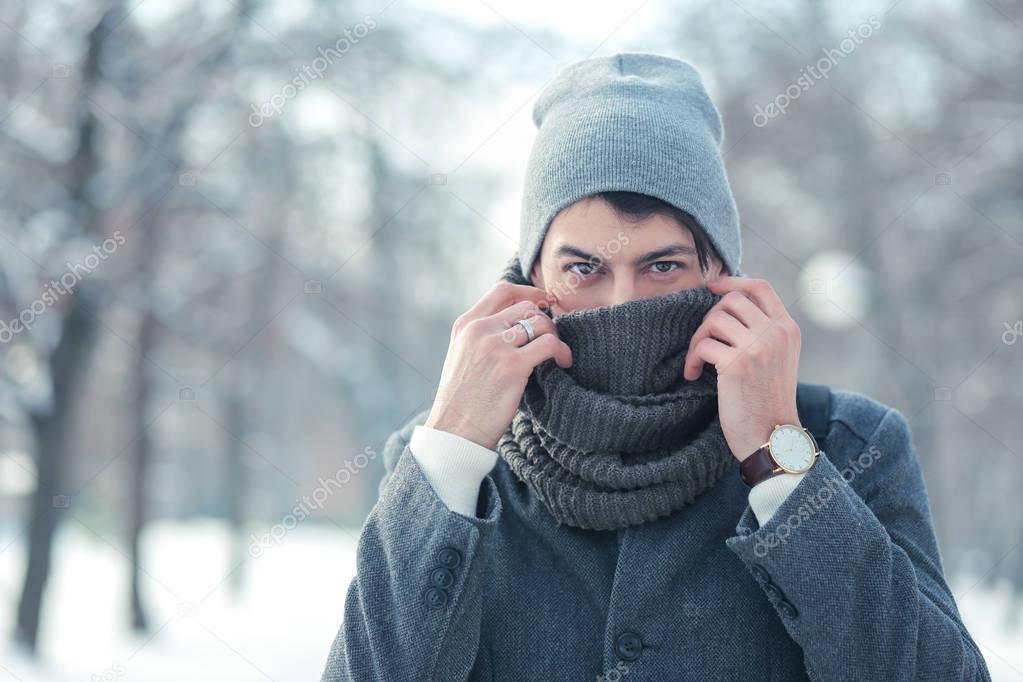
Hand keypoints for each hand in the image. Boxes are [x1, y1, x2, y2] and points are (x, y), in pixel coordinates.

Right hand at [426, 282, 572, 449]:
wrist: (455, 432)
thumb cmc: (463, 400)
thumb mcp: (462, 356)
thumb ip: (482, 336)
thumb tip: (517, 324)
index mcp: (465, 325)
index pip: (503, 291)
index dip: (530, 292)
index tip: (545, 302)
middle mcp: (478, 330)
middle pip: (526, 306)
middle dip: (545, 320)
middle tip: (551, 339)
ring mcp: (495, 346)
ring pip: (539, 322)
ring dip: (554, 336)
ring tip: (557, 354)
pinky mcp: (512, 366)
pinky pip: (549, 344)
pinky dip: (562, 351)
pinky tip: (562, 362)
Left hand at [681, 277, 801, 461]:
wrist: (772, 437)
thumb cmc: (766, 400)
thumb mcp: (776, 358)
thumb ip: (762, 331)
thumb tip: (727, 303)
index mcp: (787, 329)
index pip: (760, 287)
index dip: (731, 281)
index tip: (711, 288)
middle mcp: (776, 333)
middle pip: (731, 299)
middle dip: (709, 317)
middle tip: (703, 342)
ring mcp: (758, 347)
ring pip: (714, 319)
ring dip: (697, 339)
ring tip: (696, 361)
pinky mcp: (737, 364)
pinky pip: (703, 345)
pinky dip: (691, 359)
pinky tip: (692, 374)